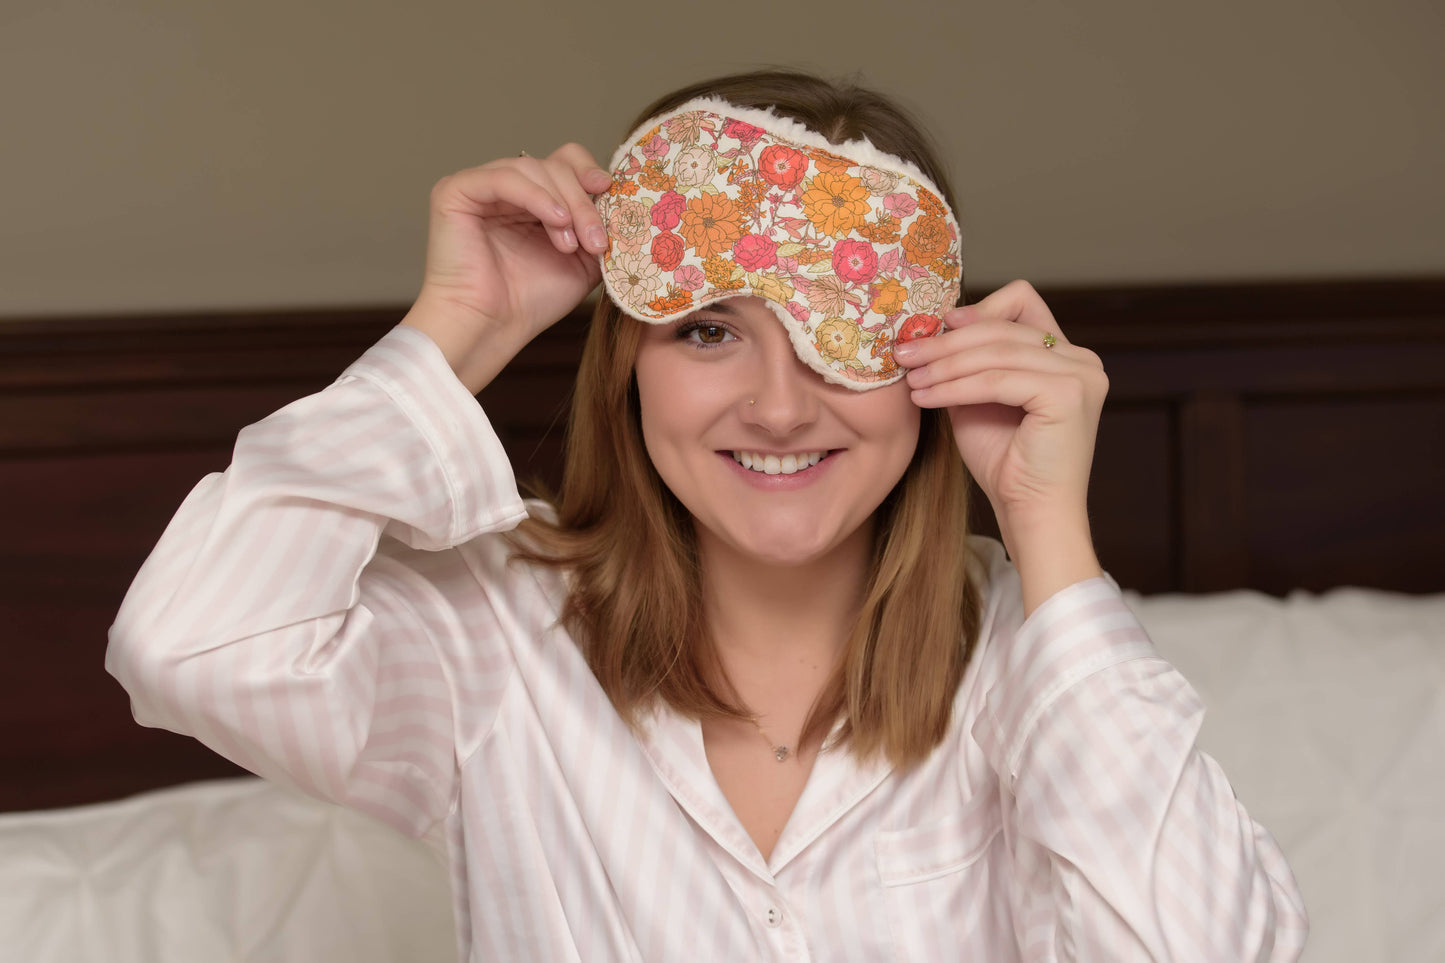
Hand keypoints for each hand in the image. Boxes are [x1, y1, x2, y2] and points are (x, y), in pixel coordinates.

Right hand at [402, 145, 613, 392]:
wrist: (491, 328)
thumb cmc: (530, 302)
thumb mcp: (583, 261)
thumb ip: (600, 228)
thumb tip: (626, 203)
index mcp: (532, 200)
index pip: (564, 162)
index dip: (589, 171)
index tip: (610, 192)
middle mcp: (505, 189)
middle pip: (554, 164)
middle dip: (582, 200)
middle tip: (596, 240)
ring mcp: (479, 187)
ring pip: (532, 168)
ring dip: (563, 204)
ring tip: (570, 244)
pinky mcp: (455, 191)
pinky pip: (504, 177)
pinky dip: (536, 196)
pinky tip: (556, 221)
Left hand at [892, 280, 1106, 606]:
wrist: (1031, 514)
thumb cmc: (1006, 465)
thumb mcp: (979, 400)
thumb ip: (969, 365)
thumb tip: (931, 332)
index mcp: (1067, 356)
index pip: (1022, 302)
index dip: (977, 308)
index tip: (936, 325)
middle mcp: (1082, 359)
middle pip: (1002, 327)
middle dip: (946, 341)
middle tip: (904, 354)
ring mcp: (1081, 375)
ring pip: (996, 351)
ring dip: (945, 364)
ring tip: (911, 380)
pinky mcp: (1069, 394)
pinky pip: (998, 380)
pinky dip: (956, 386)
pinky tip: (927, 397)